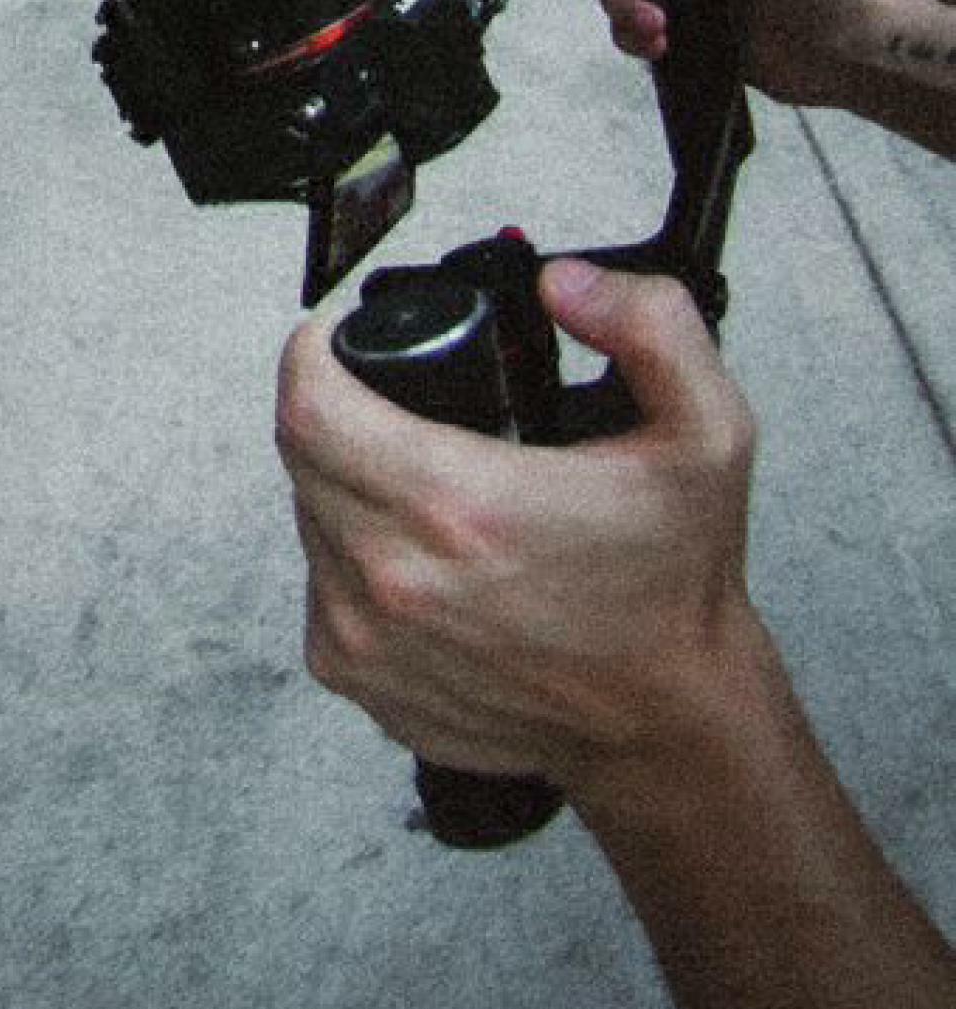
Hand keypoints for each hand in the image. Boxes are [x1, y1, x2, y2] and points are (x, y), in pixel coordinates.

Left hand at [276, 259, 762, 793]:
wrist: (674, 725)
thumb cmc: (676, 588)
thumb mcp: (709, 435)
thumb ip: (651, 328)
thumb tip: (564, 284)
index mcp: (459, 508)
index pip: (308, 404)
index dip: (312, 353)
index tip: (337, 340)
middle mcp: (397, 580)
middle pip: (300, 454)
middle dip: (332, 410)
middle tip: (389, 406)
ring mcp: (368, 639)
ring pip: (309, 518)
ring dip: (345, 487)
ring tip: (419, 482)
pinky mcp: (363, 682)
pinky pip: (321, 588)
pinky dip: (353, 559)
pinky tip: (418, 556)